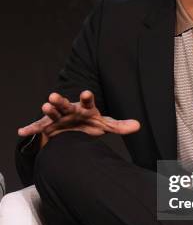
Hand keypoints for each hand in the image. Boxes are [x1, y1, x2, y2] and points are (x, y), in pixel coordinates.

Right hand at [17, 90, 140, 141]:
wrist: (73, 128)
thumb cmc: (90, 123)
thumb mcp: (105, 125)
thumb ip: (120, 126)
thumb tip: (138, 126)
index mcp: (85, 108)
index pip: (88, 101)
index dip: (87, 97)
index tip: (87, 93)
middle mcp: (70, 110)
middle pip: (65, 104)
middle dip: (60, 100)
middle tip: (53, 96)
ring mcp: (59, 117)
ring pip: (52, 113)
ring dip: (48, 109)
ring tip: (44, 106)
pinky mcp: (48, 126)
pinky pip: (38, 128)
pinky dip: (30, 129)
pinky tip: (22, 131)